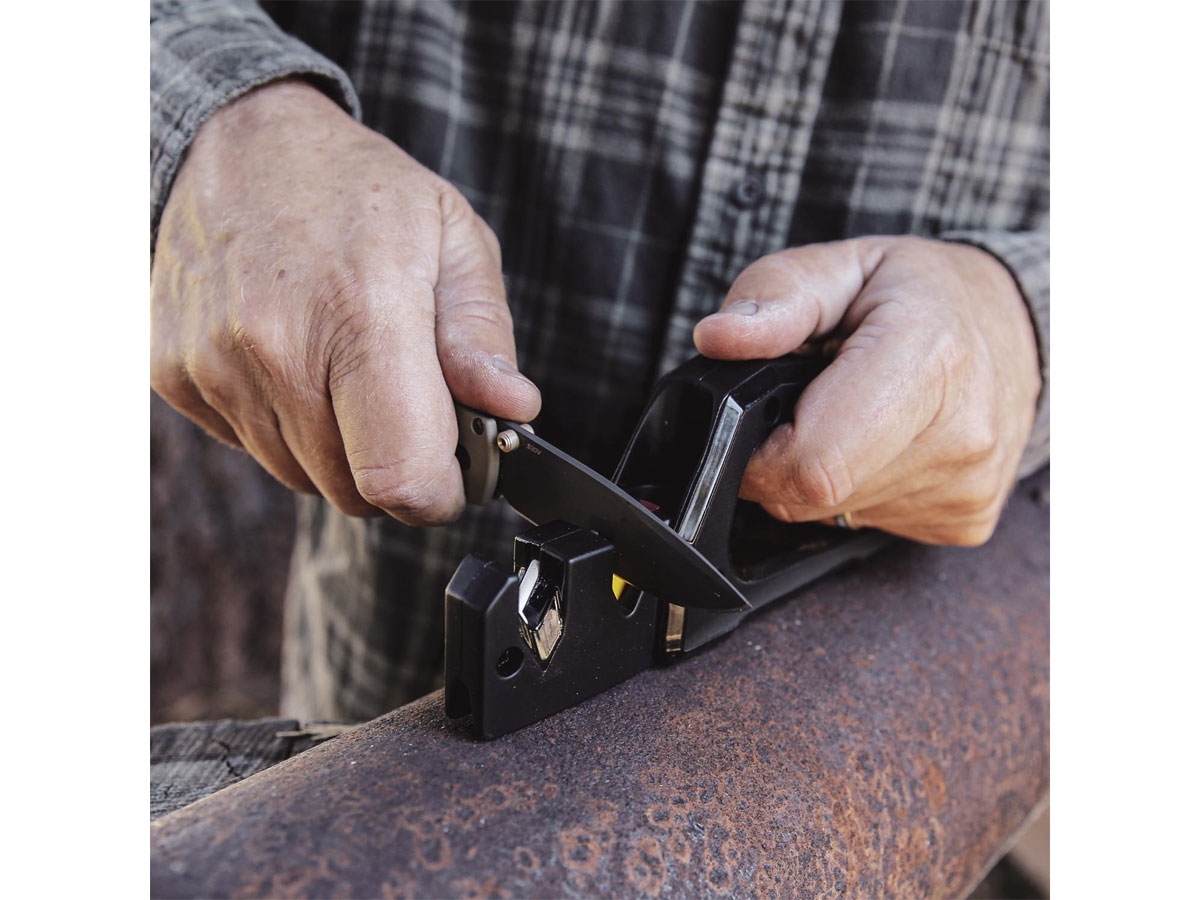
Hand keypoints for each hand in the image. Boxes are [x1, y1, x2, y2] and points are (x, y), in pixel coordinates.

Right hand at [151, 81, 539, 524]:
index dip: (438, 495)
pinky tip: (294, 359)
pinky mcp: (174, 376)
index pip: (400, 475)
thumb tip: (510, 410)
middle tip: (408, 405)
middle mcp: (275, 347)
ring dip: (340, 447)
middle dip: (395, 465)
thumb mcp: (452, 237)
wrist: (234, 142)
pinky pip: (251, 447)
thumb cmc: (357, 190)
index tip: (454, 475)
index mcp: (362, 311)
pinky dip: (285, 424)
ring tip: (346, 367)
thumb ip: (483, 336)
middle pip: (353, 491)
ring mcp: (214, 365)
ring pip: (302, 477)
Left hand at [692, 236, 1039, 545]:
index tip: (756, 420)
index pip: (811, 463)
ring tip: (853, 412)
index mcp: (928, 361)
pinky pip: (870, 522)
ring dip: (821, 472)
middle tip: (807, 402)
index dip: (757, 453)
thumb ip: (776, 299)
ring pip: (834, 513)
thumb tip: (718, 337)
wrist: (1019, 325)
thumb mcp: (842, 266)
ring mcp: (967, 488)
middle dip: (784, 456)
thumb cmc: (925, 292)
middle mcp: (959, 436)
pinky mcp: (966, 520)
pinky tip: (882, 441)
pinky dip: (858, 488)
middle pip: (812, 495)